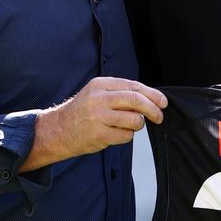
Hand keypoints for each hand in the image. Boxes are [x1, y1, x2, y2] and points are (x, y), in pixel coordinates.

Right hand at [22, 77, 167, 170]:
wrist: (57, 130)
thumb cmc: (82, 112)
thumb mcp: (97, 94)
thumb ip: (120, 93)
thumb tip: (152, 99)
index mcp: (100, 85)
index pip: (134, 86)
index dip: (152, 94)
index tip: (163, 102)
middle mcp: (99, 98)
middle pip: (137, 101)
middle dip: (153, 110)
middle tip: (159, 117)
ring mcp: (99, 117)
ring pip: (135, 120)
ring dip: (137, 125)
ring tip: (125, 126)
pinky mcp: (100, 135)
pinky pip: (127, 136)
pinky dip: (126, 136)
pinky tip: (114, 134)